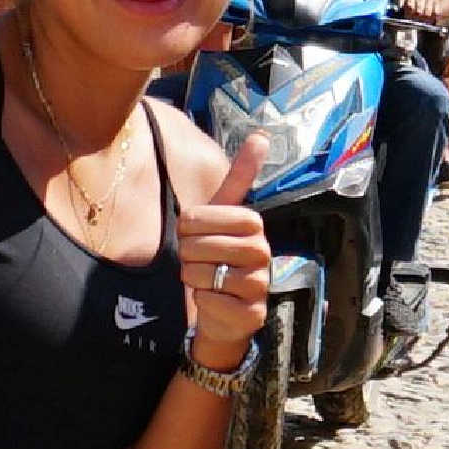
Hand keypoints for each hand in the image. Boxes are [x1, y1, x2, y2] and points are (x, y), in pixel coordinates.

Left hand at [174, 188, 274, 370]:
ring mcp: (259, 283)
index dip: (186, 231)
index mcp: (252, 223)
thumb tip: (262, 135)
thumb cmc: (219, 257)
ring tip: (208, 281)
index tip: (197, 237)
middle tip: (202, 262)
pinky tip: (216, 301)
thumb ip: (240, 178)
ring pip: (201, 275)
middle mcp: (262, 251)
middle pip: (196, 247)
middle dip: (188, 257)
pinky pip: (208, 301)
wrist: (226, 310)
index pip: (195, 219)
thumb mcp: (222, 217)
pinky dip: (203, 302)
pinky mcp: (252, 313)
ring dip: (194, 280)